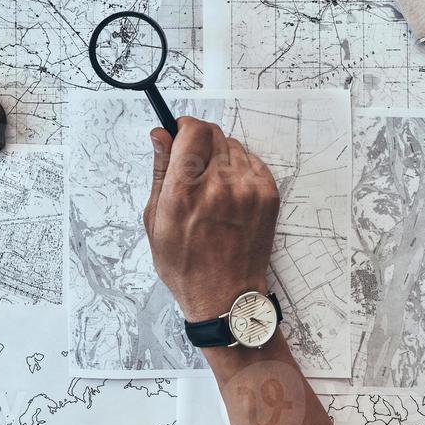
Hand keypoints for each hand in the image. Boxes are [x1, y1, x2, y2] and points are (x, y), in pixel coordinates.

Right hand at [143, 116, 279, 321]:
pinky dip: (239, 168)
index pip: (191, 131)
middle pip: (212, 132)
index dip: (183, 127)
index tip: (179, 134)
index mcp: (185, 192)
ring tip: (212, 184)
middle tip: (194, 163)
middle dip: (199, 140)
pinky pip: (251, 160)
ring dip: (220, 155)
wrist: (226, 297)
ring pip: (232, 144)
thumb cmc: (186, 265)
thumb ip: (160, 171)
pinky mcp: (268, 195)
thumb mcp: (156, 221)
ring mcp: (247, 189)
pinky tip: (230, 192)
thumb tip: (160, 135)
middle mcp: (218, 186)